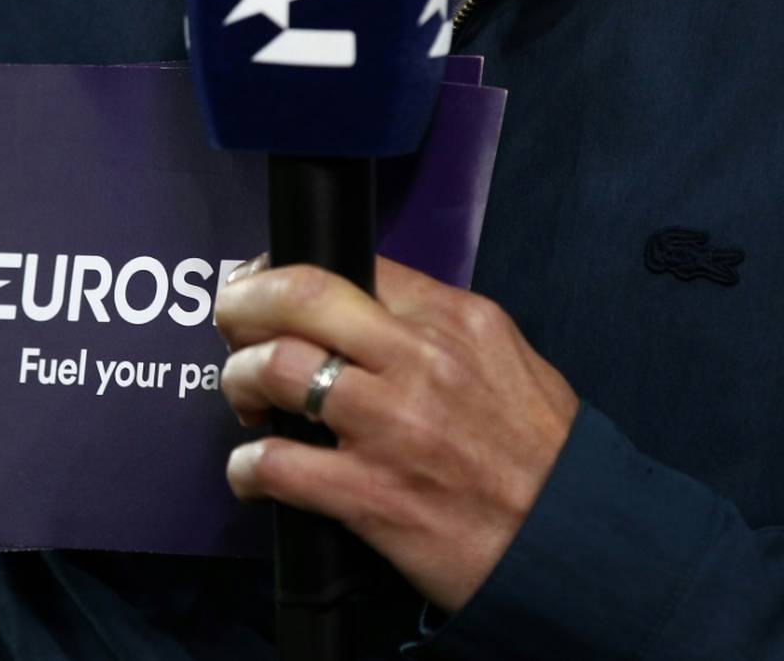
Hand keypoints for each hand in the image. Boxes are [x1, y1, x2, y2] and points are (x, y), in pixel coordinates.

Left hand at [214, 253, 579, 612]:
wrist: (577, 541)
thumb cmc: (544, 456)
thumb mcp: (509, 360)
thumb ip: (440, 329)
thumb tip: (373, 313)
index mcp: (454, 320)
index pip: (351, 265)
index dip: (286, 272)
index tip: (263, 288)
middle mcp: (419, 360)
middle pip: (300, 296)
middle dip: (243, 301)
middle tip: (229, 323)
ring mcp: (390, 426)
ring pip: (276, 367)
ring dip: (239, 381)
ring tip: (248, 404)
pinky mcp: (369, 493)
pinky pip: (276, 463)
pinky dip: (246, 465)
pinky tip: (253, 472)